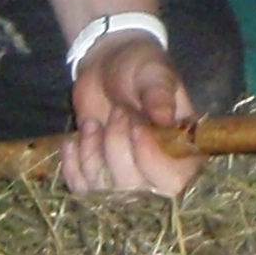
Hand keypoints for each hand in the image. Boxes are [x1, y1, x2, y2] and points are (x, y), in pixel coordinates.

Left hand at [62, 29, 202, 197]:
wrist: (109, 63)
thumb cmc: (141, 66)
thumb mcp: (154, 72)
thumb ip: (159, 93)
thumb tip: (164, 117)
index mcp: (183, 149)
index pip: (174, 180)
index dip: (151, 160)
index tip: (137, 128)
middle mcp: (157, 170)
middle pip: (136, 191)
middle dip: (118, 149)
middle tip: (117, 113)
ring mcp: (125, 175)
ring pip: (105, 191)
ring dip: (93, 154)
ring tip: (93, 122)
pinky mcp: (96, 175)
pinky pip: (81, 188)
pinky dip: (72, 165)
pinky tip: (74, 140)